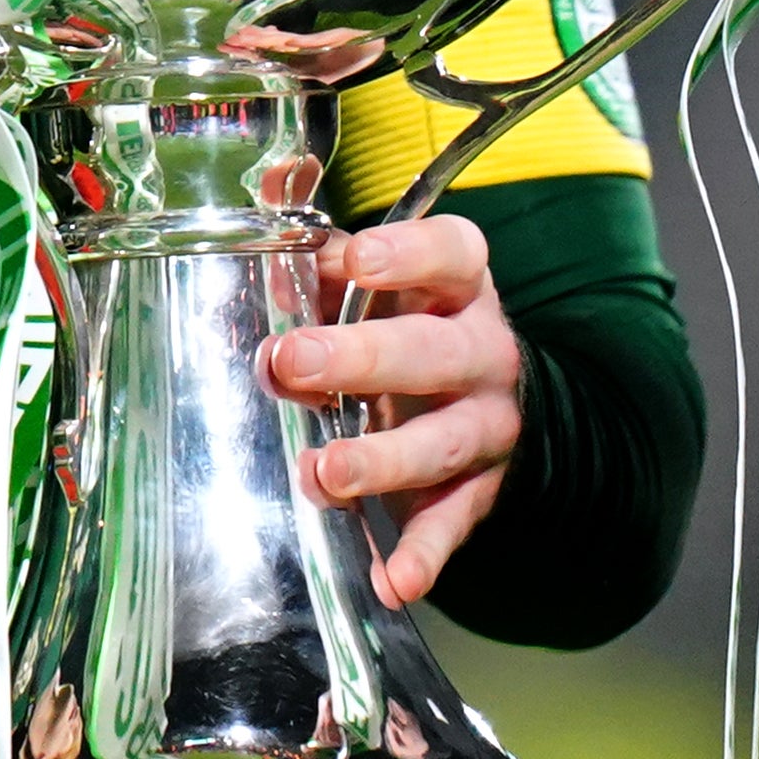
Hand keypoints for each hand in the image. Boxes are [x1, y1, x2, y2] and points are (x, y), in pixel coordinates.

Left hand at [266, 212, 523, 610]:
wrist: (490, 397)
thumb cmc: (408, 323)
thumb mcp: (378, 280)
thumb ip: (320, 246)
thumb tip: (268, 178)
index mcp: (457, 284)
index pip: (452, 254)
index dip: (406, 255)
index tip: (352, 259)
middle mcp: (481, 350)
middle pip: (432, 352)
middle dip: (362, 358)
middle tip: (291, 363)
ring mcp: (485, 424)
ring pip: (442, 442)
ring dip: (382, 460)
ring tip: (324, 474)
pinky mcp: (478, 489)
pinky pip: (454, 522)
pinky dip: (425, 554)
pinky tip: (393, 581)